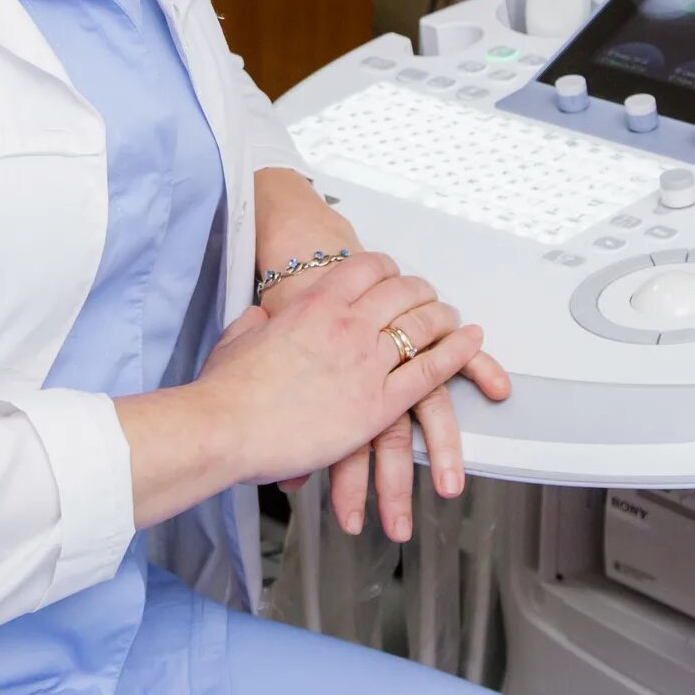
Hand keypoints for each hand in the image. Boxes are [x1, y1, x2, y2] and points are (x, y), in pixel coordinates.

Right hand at [195, 252, 486, 512]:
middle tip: (426, 295)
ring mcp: (367, 362)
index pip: (365, 268)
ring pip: (422, 324)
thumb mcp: (239, 337)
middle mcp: (347, 325)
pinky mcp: (379, 403)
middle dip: (419, 289)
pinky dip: (456, 352)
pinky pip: (431, 370)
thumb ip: (258, 322)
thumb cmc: (227, 390)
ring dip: (442, 316)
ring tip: (453, 318)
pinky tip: (469, 342)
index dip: (385, 268)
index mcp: (313, 304)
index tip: (390, 273)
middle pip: (401, 291)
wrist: (225, 427)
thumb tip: (260, 318)